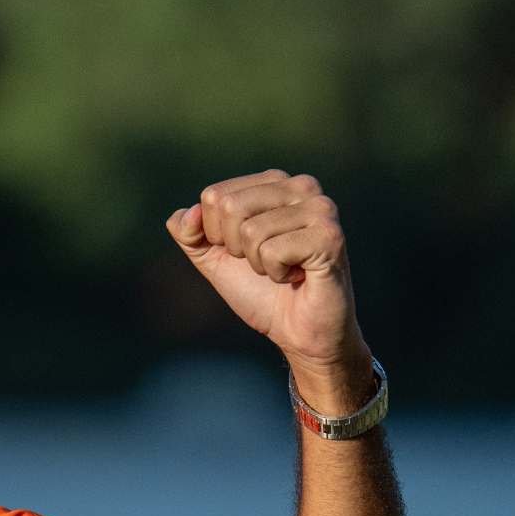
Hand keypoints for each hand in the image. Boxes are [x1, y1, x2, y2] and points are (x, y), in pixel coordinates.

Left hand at [167, 170, 375, 413]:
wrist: (298, 333)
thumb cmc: (260, 292)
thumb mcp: (215, 258)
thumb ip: (190, 234)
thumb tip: (184, 215)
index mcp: (274, 182)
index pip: (215, 196)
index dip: (216, 235)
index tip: (245, 252)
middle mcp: (302, 186)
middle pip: (231, 206)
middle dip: (236, 248)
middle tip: (264, 263)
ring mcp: (321, 209)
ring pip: (251, 230)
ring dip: (259, 263)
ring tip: (283, 270)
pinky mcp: (330, 236)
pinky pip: (273, 250)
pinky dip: (276, 274)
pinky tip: (298, 276)